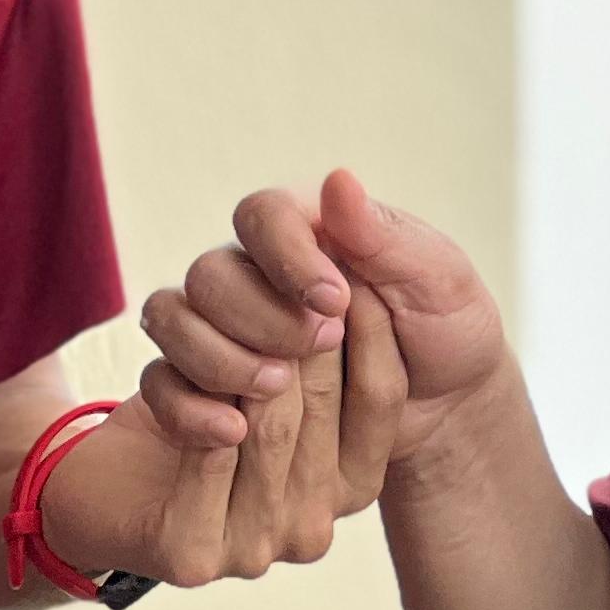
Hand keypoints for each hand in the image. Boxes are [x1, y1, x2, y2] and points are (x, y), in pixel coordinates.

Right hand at [139, 171, 514, 479]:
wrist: (447, 408)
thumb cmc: (446, 329)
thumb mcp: (439, 281)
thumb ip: (386, 237)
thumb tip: (338, 180)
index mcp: (307, 232)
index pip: (261, 215)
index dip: (286, 255)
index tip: (334, 300)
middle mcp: (255, 272)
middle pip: (209, 273)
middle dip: (259, 315)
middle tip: (321, 345)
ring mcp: (224, 328)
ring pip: (173, 320)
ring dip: (218, 357)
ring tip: (279, 387)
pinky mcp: (210, 384)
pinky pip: (163, 385)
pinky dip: (185, 406)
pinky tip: (231, 429)